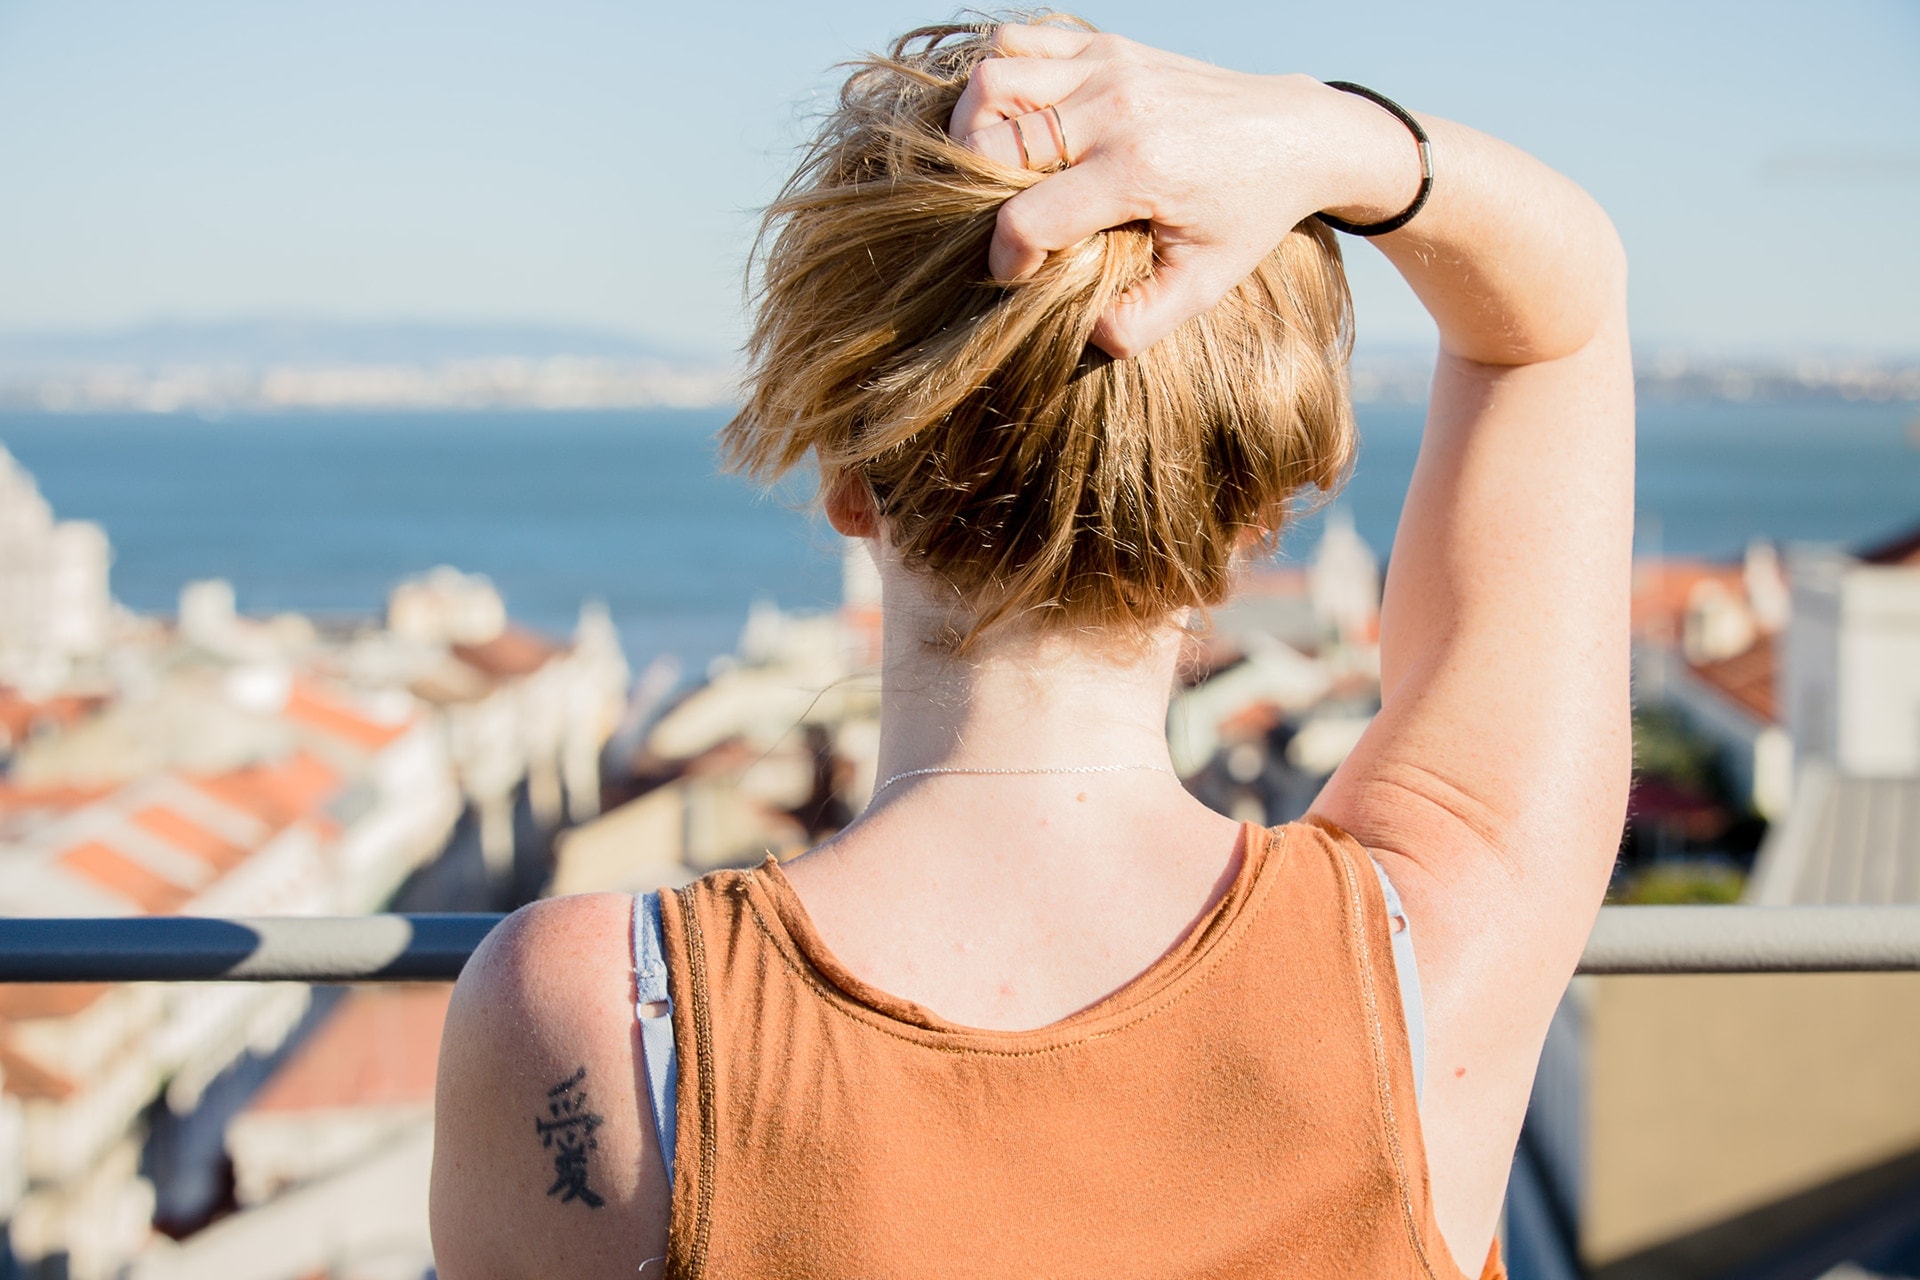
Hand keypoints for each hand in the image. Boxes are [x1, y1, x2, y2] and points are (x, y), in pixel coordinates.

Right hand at [950, 25, 1421, 357]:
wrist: (1297, 132)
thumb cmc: (1248, 213)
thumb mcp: (1206, 284)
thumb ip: (1142, 323)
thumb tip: (1083, 334)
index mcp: (1139, 169)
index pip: (1027, 217)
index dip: (1006, 258)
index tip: (1020, 274)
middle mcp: (1117, 107)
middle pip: (989, 139)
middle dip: (974, 194)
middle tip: (1003, 221)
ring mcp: (1109, 64)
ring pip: (992, 80)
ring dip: (975, 130)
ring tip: (997, 171)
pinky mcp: (1107, 43)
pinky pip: (1018, 42)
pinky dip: (1000, 81)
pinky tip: (1020, 124)